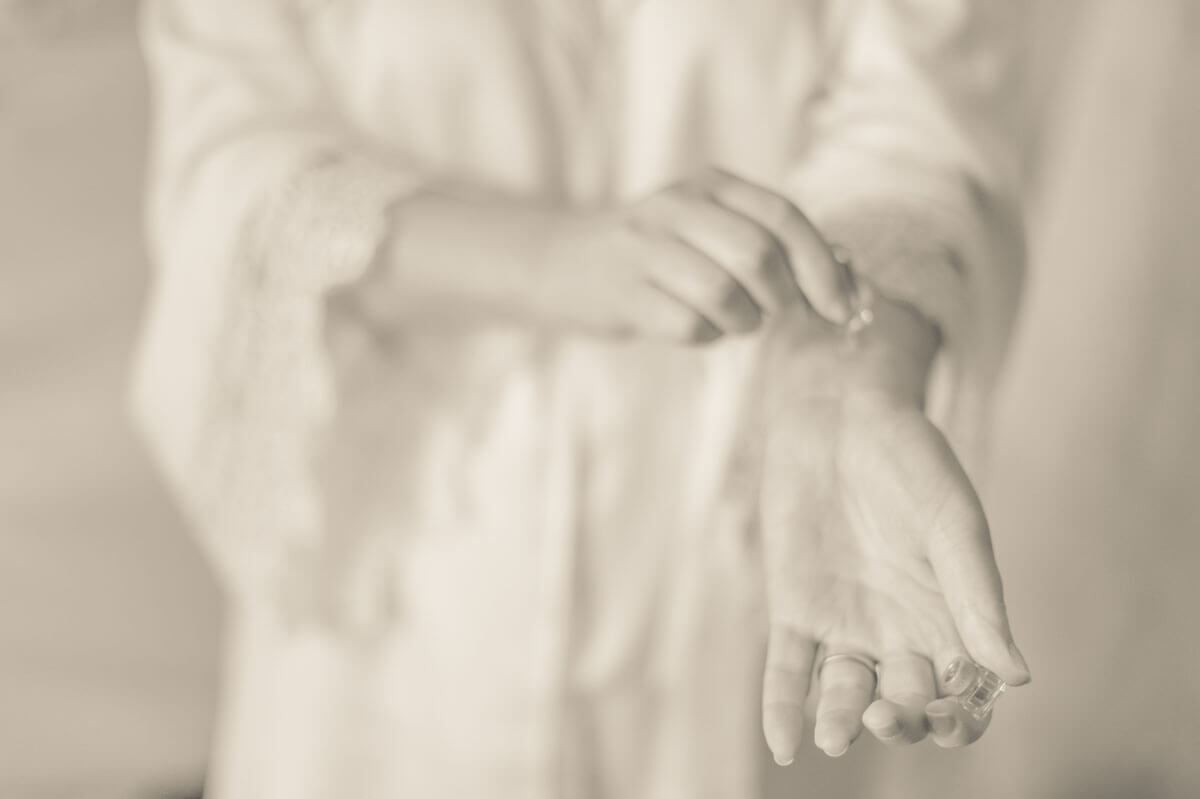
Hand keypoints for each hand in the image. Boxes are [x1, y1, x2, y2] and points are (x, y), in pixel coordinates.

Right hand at [534, 167, 854, 341]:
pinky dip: (706, 336)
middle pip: (756, 254)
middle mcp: (676, 207)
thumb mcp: (705, 227)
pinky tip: (693, 326)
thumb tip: (844, 284)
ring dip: (742, 320)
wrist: (557, 262)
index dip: (821, 266)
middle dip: (780, 297)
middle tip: (771, 313)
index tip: (839, 308)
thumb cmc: (654, 255)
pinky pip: (688, 324)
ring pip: (723, 292)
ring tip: (731, 320)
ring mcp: (644, 248)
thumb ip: (766, 243)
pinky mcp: (622, 292)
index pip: (783, 217)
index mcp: (709, 185)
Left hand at [759, 301, 1029, 763]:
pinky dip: (783, 709)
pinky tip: (784, 745)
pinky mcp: (794, 608)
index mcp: (950, 616)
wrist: (837, 415)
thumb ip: (978, 597)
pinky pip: (787, 671)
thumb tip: (1018, 678)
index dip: (960, 719)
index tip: (949, 715)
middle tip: (886, 714)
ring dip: (841, 722)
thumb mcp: (952, 523)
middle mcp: (899, 630)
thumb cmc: (909, 461)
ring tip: (835, 735)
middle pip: (905, 704)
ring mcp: (844, 622)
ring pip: (845, 694)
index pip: (964, 693)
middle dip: (900, 721)